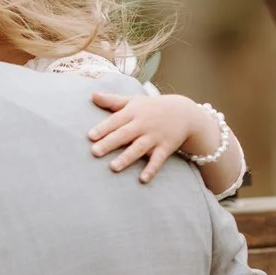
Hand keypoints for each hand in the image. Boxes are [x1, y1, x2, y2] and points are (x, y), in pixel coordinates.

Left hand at [88, 91, 209, 183]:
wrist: (184, 112)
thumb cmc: (152, 107)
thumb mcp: (133, 101)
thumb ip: (112, 101)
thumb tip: (92, 95)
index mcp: (133, 113)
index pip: (116, 121)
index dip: (103, 128)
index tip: (90, 136)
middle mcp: (143, 125)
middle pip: (124, 135)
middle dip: (110, 143)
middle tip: (94, 152)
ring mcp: (155, 137)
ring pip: (139, 148)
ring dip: (127, 158)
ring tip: (113, 167)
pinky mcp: (166, 147)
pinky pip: (158, 159)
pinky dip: (151, 169)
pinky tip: (143, 179)